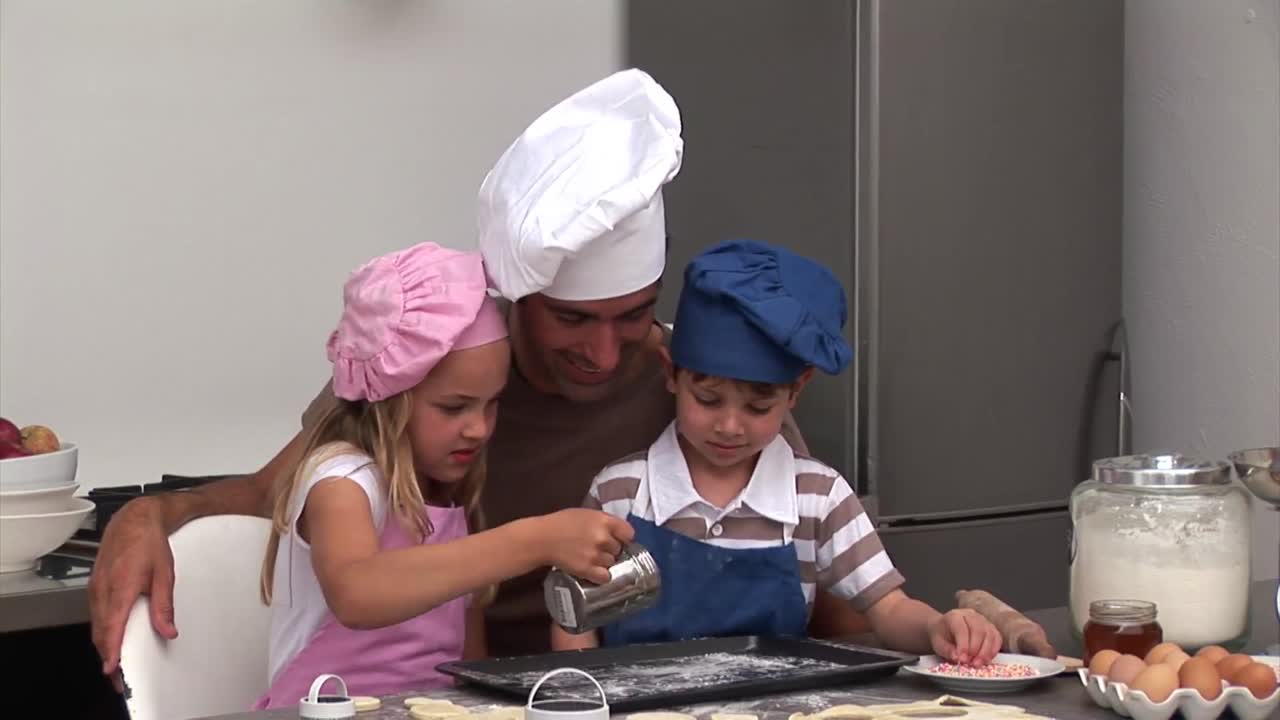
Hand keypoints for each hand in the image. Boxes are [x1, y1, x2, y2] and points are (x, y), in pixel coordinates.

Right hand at [88, 497, 177, 689]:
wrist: (134, 519)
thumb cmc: (149, 542)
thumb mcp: (165, 573)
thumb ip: (163, 604)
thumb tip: (168, 629)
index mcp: (121, 587)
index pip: (112, 627)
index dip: (111, 650)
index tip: (113, 669)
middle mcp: (103, 589)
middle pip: (101, 631)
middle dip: (108, 656)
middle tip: (119, 676)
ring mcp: (96, 587)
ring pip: (96, 624)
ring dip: (103, 644)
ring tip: (116, 662)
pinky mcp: (95, 586)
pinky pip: (95, 614)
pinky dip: (101, 630)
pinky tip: (111, 637)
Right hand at [536, 509, 634, 584]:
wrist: (542, 539)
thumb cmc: (561, 523)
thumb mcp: (586, 514)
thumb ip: (604, 522)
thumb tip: (619, 532)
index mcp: (604, 520)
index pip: (629, 533)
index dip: (624, 537)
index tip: (618, 540)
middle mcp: (602, 538)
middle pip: (619, 549)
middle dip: (610, 550)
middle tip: (597, 548)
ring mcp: (595, 555)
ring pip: (612, 563)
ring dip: (604, 563)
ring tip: (591, 558)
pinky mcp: (587, 570)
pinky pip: (605, 577)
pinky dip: (600, 575)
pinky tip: (591, 570)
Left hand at [927, 609, 1001, 665]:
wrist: (945, 629)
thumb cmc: (942, 636)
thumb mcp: (939, 644)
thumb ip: (947, 650)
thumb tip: (957, 657)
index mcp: (954, 616)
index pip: (962, 629)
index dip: (963, 645)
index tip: (962, 659)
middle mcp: (970, 615)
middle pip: (978, 630)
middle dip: (976, 650)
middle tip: (971, 663)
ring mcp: (983, 620)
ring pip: (990, 634)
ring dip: (985, 652)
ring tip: (978, 664)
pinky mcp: (991, 628)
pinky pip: (997, 638)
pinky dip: (993, 651)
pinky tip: (986, 660)